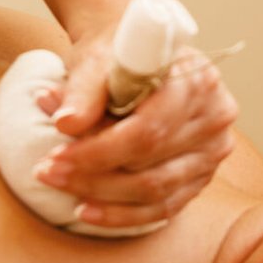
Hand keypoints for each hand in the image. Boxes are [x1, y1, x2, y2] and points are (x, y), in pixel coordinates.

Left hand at [30, 43, 238, 231]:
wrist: (139, 48)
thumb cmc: (118, 52)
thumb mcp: (97, 59)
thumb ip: (83, 90)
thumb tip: (65, 123)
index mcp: (197, 80)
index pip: (147, 131)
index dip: (98, 150)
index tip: (55, 156)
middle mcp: (215, 116)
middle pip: (151, 164)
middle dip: (92, 174)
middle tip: (46, 172)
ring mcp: (212, 150)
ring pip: (156, 190)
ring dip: (101, 196)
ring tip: (59, 185)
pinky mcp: (202, 175)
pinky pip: (163, 207)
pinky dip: (122, 214)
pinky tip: (87, 211)